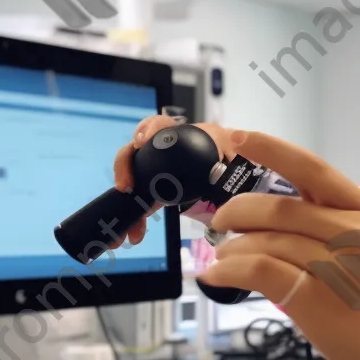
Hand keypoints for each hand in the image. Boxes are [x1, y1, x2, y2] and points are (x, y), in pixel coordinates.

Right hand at [109, 114, 236, 247]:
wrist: (236, 177)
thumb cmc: (236, 158)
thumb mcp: (236, 149)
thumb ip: (236, 148)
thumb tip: (233, 153)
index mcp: (185, 135)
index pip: (159, 125)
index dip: (147, 129)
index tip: (141, 142)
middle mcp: (165, 150)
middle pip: (135, 153)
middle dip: (124, 167)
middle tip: (125, 187)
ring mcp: (158, 171)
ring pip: (134, 181)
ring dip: (124, 202)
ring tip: (123, 224)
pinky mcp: (157, 192)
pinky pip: (141, 202)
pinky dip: (136, 219)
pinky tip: (136, 235)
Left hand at [196, 131, 359, 359]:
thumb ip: (347, 236)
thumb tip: (294, 234)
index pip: (315, 170)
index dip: (273, 149)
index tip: (241, 137)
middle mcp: (355, 232)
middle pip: (279, 208)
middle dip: (237, 211)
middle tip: (222, 222)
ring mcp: (336, 265)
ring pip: (264, 239)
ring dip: (231, 248)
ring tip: (221, 258)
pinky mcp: (316, 300)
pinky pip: (259, 271)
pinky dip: (229, 271)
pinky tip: (217, 276)